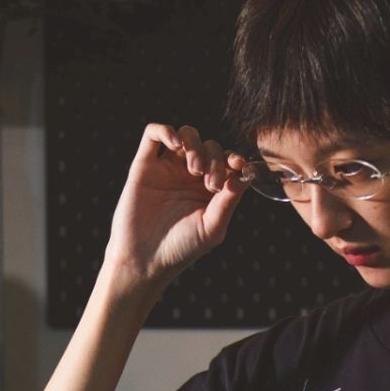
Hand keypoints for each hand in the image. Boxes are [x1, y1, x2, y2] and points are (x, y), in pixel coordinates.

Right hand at [104, 121, 250, 288]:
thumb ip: (230, 200)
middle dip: (215, 159)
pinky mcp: (144, 166)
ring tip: (194, 169)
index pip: (227, 161)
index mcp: (210, 189)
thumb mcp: (213, 227)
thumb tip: (245, 174)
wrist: (145, 259)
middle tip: (211, 184)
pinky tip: (175, 144)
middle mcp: (190, 176)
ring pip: (186, 135)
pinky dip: (165, 131)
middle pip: (210, 145)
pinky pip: (153, 134)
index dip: (235, 158)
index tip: (239, 165)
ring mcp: (167, 168)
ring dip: (195, 144)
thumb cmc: (181, 248)